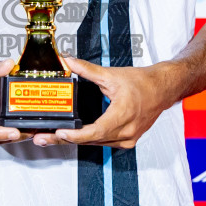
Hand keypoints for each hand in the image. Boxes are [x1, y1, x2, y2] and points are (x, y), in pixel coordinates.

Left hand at [31, 57, 181, 148]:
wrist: (163, 88)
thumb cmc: (143, 83)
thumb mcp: (112, 75)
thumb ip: (87, 70)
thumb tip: (68, 62)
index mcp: (123, 115)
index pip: (95, 132)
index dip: (75, 135)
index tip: (59, 133)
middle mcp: (126, 132)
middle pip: (90, 140)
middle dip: (65, 139)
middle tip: (42, 138)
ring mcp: (127, 139)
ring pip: (96, 143)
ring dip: (75, 141)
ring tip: (51, 138)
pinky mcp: (127, 140)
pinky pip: (104, 142)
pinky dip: (89, 139)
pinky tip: (73, 136)